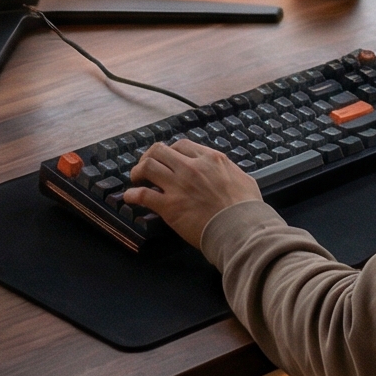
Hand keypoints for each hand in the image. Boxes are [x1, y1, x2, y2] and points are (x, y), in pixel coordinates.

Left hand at [125, 139, 260, 248]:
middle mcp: (191, 167)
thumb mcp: (243, 179)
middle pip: (160, 151)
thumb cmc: (246, 209)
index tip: (167, 159)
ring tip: (136, 179)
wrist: (240, 229)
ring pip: (148, 166)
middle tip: (145, 166)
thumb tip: (228, 174)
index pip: (181, 145)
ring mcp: (178, 186)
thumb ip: (230, 172)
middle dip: (149, 156)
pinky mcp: (169, 206)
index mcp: (210, 159)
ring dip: (137, 171)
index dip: (170, 151)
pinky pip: (143, 195)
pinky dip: (132, 195)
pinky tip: (129, 198)